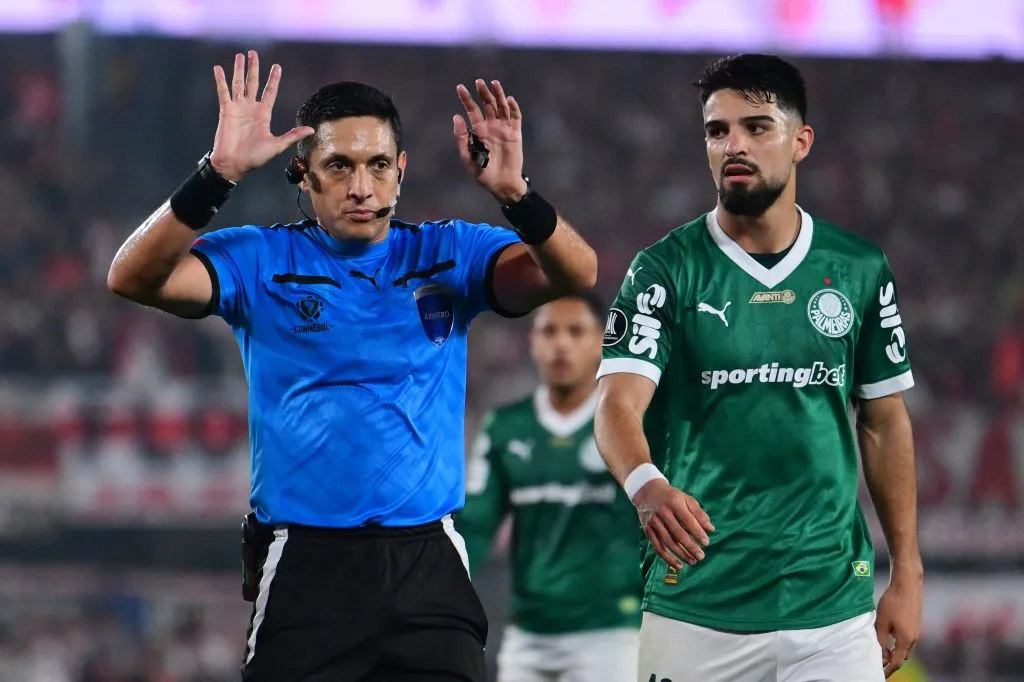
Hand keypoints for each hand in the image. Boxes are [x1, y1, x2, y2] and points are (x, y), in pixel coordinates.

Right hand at [209, 51, 314, 182]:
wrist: (234, 164)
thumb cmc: (255, 158)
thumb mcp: (277, 145)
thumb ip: (292, 135)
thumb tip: (312, 130)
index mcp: (263, 114)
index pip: (270, 92)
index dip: (273, 79)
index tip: (277, 66)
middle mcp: (251, 108)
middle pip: (253, 83)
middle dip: (254, 68)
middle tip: (254, 53)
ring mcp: (238, 108)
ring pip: (238, 84)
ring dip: (239, 70)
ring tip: (240, 55)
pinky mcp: (226, 111)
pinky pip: (223, 92)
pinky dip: (221, 80)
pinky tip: (218, 68)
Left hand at [452, 79, 527, 203]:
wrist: (502, 184)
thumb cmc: (483, 173)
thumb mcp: (468, 157)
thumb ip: (461, 138)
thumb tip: (456, 117)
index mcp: (479, 131)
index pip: (472, 111)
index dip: (466, 99)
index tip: (460, 87)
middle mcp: (491, 127)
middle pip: (487, 105)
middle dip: (483, 93)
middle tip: (478, 82)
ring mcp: (504, 129)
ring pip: (502, 107)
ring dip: (498, 95)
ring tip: (494, 83)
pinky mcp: (516, 134)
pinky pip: (516, 118)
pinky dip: (514, 108)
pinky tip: (509, 99)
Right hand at [632, 478, 713, 569]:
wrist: (647, 492)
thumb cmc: (671, 497)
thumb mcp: (686, 499)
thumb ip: (699, 513)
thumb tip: (711, 529)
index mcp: (674, 503)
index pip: (688, 520)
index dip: (697, 532)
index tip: (706, 543)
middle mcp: (663, 513)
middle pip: (678, 533)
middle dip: (690, 546)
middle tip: (701, 556)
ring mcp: (654, 522)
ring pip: (668, 542)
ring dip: (681, 554)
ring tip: (693, 562)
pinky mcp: (648, 530)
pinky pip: (658, 547)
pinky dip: (668, 558)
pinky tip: (678, 565)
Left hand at [875, 571, 922, 676]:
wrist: (907, 585)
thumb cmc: (893, 602)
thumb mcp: (881, 622)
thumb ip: (881, 640)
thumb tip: (881, 655)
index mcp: (906, 640)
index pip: (897, 662)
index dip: (889, 669)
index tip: (880, 673)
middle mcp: (914, 638)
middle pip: (903, 656)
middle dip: (892, 661)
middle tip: (880, 663)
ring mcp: (917, 631)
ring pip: (905, 647)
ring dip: (896, 651)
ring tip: (883, 650)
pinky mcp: (917, 623)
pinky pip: (907, 638)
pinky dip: (899, 642)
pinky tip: (890, 636)